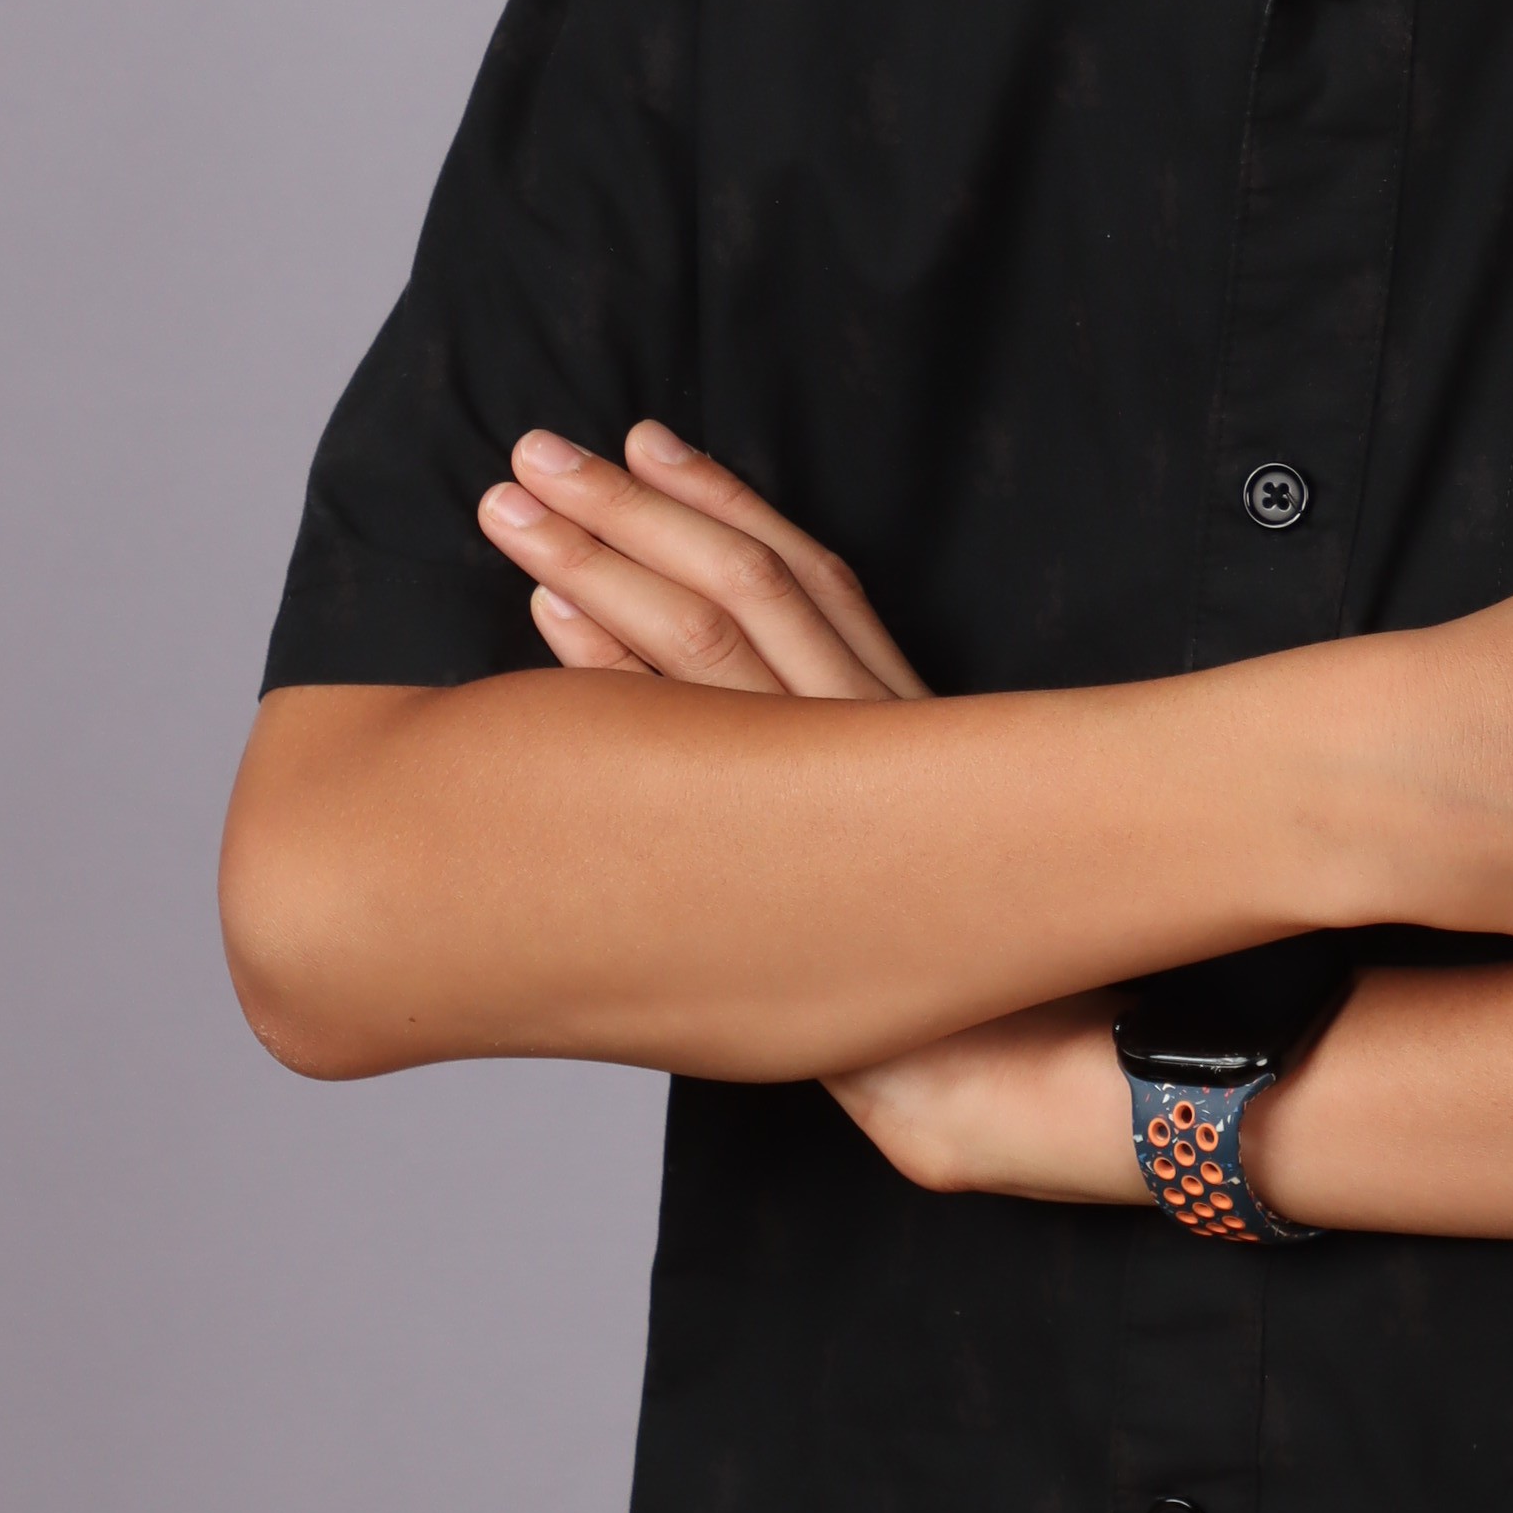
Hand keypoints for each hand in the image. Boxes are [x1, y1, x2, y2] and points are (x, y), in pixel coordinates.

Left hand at [476, 423, 1140, 1200]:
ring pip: (702, 635)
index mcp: (888, 710)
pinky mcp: (776, 847)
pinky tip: (543, 620)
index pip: (799, 569)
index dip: (718, 499)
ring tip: (514, 506)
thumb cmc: (947, 973)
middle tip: (535, 450)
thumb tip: (758, 743)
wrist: (997, 1071)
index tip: (644, 442)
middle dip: (629, 507)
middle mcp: (854, 726)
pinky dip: (607, 664)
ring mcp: (817, 783)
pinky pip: (683, 736)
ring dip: (598, 559)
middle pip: (734, 578)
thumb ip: (841, 783)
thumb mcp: (898, 848)